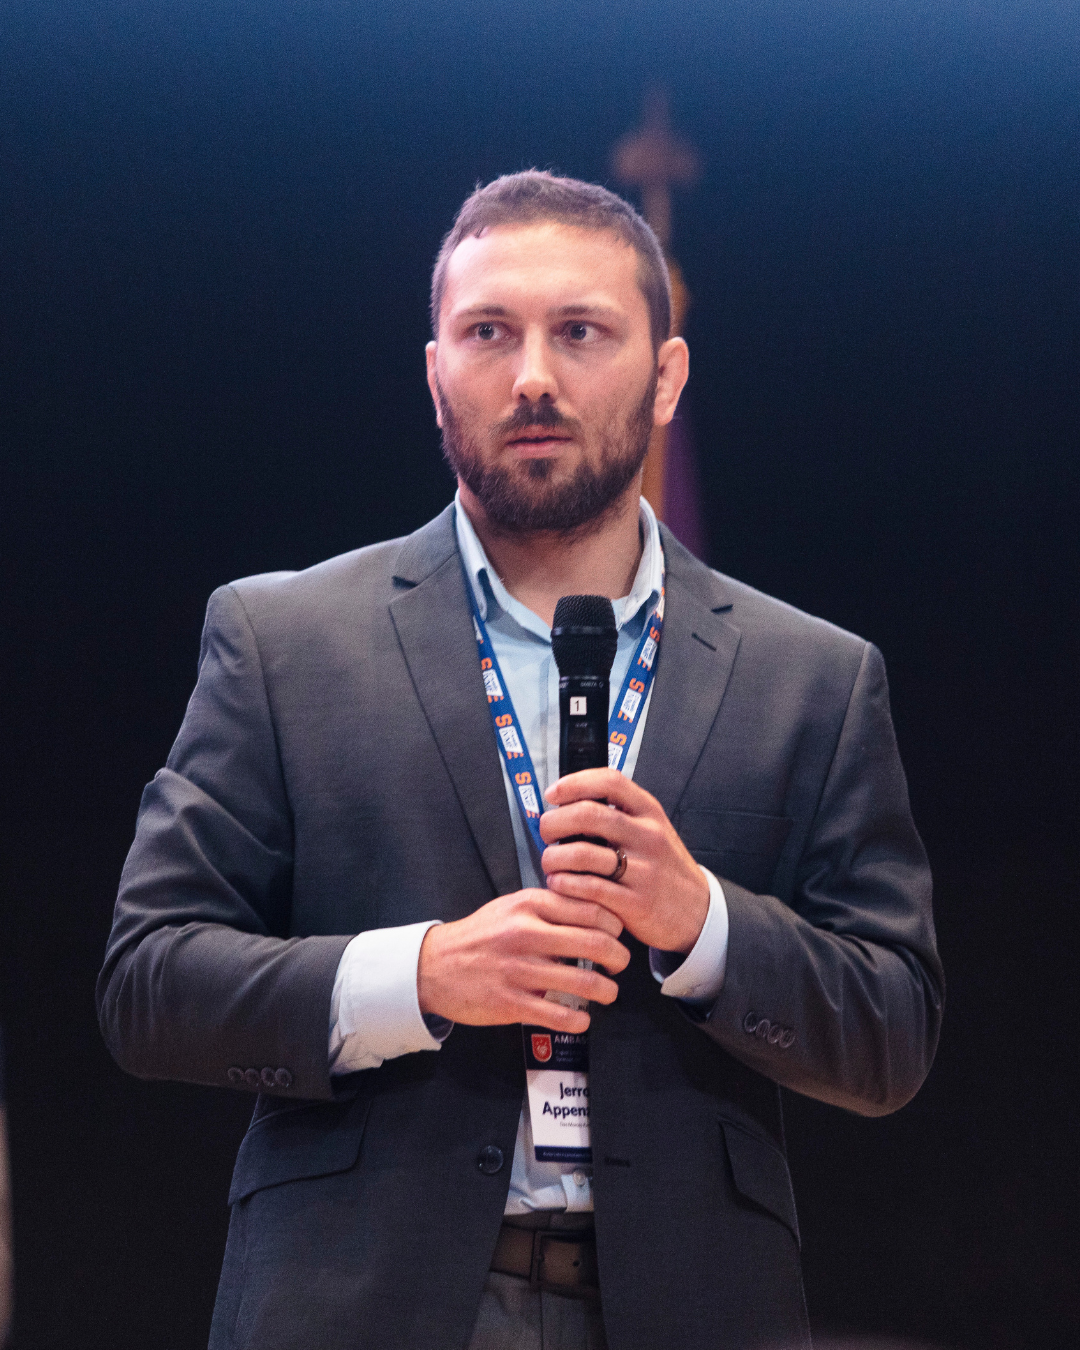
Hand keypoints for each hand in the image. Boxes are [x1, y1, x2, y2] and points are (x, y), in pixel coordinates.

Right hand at [417, 889, 629, 1033]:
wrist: (433, 966)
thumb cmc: (480, 935)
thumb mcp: (512, 907)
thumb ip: (549, 906)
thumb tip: (595, 909)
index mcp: (529, 905)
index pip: (590, 909)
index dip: (614, 925)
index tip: (618, 935)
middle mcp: (526, 933)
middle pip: (595, 943)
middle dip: (619, 957)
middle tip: (621, 964)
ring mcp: (518, 969)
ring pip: (583, 982)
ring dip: (607, 991)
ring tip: (609, 993)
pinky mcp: (510, 1002)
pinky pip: (559, 1014)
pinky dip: (579, 1019)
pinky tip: (583, 1018)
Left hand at [540, 768, 709, 954]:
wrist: (698, 911)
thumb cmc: (664, 869)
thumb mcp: (651, 831)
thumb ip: (618, 815)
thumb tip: (567, 804)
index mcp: (650, 813)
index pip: (610, 782)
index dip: (574, 783)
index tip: (553, 794)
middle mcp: (648, 836)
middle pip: (588, 814)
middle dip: (554, 822)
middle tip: (546, 832)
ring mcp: (643, 870)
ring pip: (582, 853)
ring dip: (553, 857)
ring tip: (550, 863)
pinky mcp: (636, 903)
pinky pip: (588, 888)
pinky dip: (565, 884)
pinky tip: (560, 884)